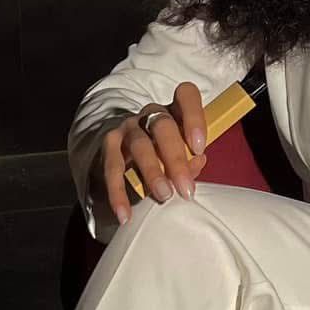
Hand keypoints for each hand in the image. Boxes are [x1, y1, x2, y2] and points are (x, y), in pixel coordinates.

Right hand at [95, 82, 208, 224]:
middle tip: (186, 189)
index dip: (194, 118)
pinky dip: (118, 192)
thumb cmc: (165, 153)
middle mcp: (151, 114)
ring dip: (152, 172)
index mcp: (175, 110)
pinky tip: (125, 214)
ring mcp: (128, 127)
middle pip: (163, 127)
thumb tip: (197, 162)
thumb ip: (191, 158)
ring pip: (139, 145)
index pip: (186, 96)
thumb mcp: (182, 154)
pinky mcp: (109, 144)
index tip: (200, 147)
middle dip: (176, 159)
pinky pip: (112, 167)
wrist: (126, 152)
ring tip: (164, 196)